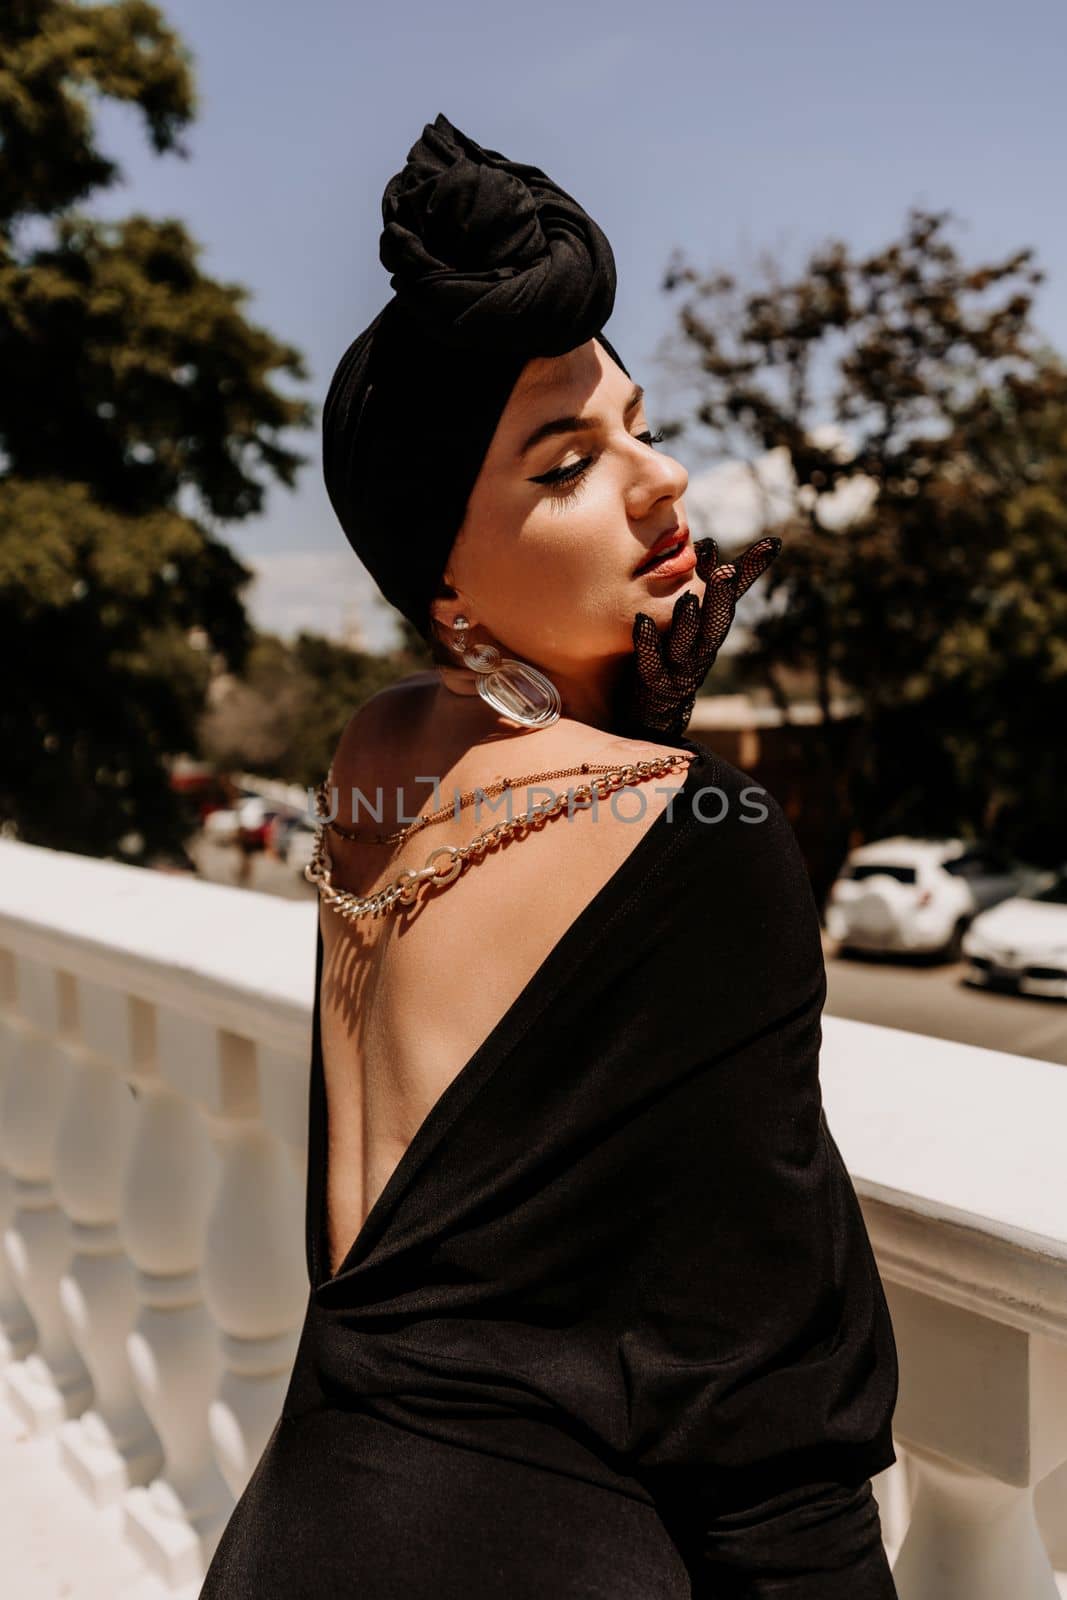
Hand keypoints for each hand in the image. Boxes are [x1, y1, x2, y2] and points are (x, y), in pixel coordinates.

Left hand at [618, 535, 782, 737]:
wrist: (658, 704)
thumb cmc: (682, 647)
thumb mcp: (704, 612)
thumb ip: (723, 581)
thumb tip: (743, 541)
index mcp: (715, 625)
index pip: (730, 595)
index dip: (743, 573)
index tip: (756, 545)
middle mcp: (702, 646)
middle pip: (717, 621)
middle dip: (721, 597)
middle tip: (726, 571)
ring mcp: (680, 666)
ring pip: (688, 645)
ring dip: (689, 623)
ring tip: (688, 599)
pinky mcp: (655, 683)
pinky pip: (652, 665)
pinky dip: (649, 644)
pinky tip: (641, 622)